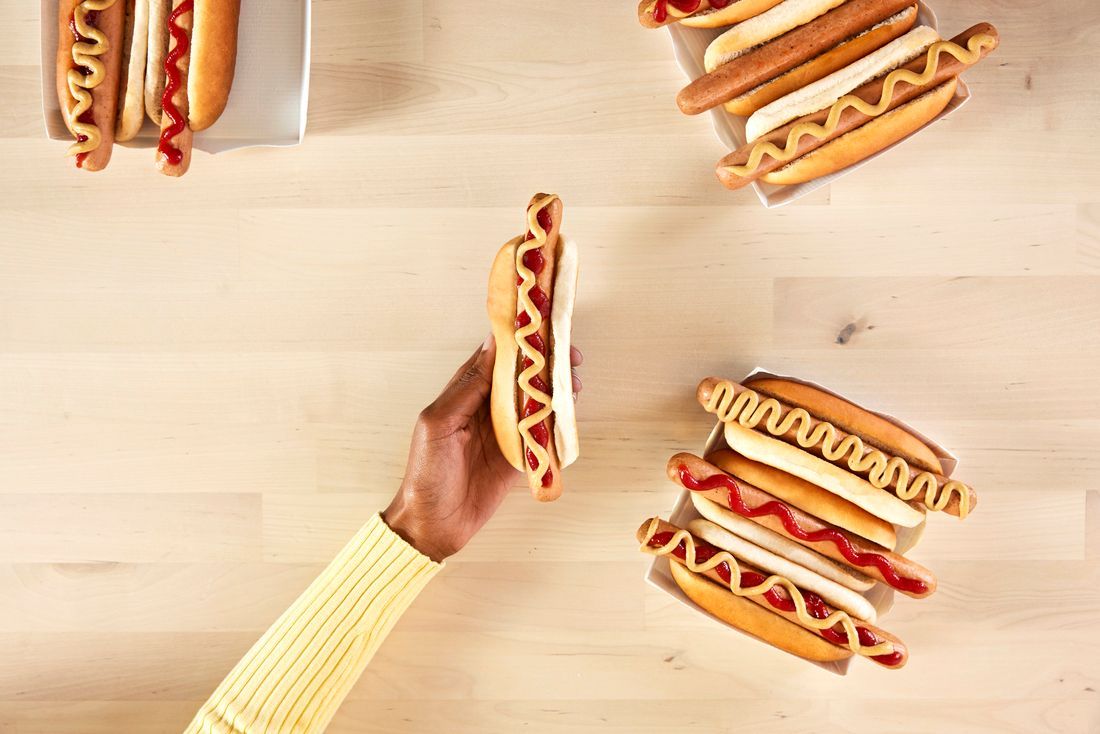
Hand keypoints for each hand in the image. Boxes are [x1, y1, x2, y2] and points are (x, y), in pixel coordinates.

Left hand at [383, 336, 582, 561]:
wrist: (433, 525)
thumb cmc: (426, 474)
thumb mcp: (438, 424)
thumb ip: (466, 388)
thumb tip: (490, 348)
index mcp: (464, 395)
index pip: (495, 357)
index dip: (519, 341)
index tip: (542, 326)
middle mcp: (486, 409)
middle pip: (522, 377)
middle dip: (546, 363)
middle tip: (571, 356)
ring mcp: (504, 433)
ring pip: (536, 402)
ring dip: (556, 390)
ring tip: (574, 383)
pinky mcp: (518, 457)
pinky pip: (542, 434)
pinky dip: (558, 422)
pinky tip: (571, 413)